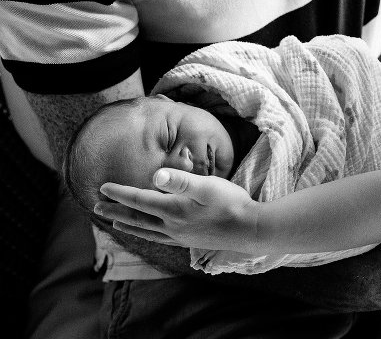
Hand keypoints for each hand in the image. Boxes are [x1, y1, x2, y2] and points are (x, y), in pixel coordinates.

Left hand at [96, 168, 256, 252]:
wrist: (250, 229)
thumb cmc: (231, 203)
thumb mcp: (207, 185)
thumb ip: (181, 180)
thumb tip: (156, 174)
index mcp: (173, 209)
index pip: (140, 200)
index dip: (120, 193)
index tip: (103, 187)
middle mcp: (172, 225)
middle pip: (137, 218)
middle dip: (116, 212)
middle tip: (96, 208)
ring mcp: (180, 236)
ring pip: (146, 231)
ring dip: (128, 226)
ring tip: (114, 224)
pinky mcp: (190, 241)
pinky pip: (160, 239)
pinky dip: (148, 235)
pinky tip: (150, 234)